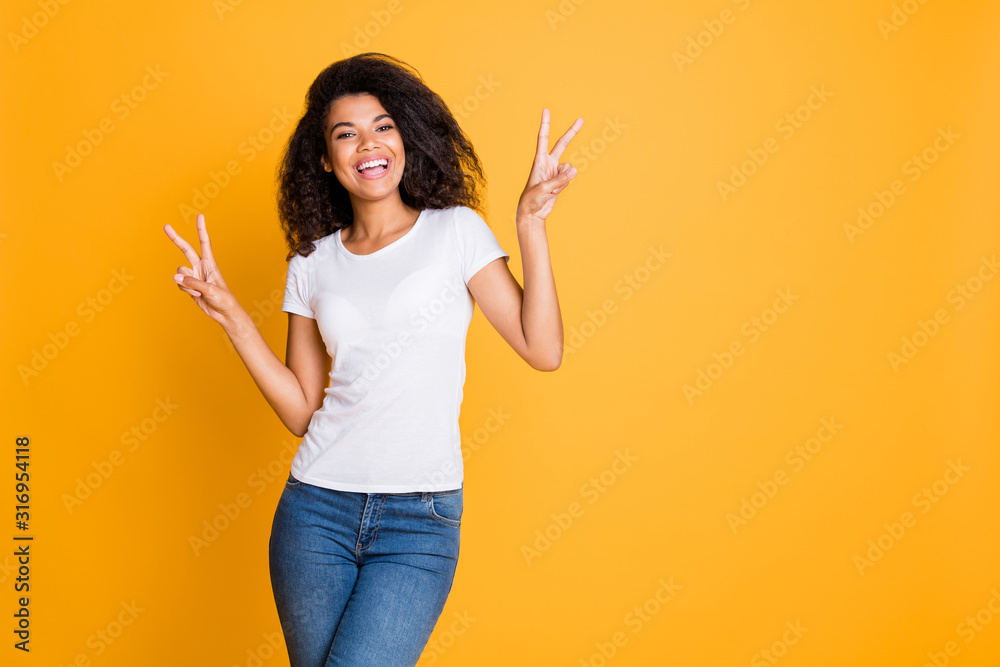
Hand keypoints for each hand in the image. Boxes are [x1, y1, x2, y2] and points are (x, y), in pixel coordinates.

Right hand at [164, 214, 242, 329]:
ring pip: (180, 272)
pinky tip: (197, 296)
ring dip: (187, 283)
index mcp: (210, 263)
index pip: (204, 243)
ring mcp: (194, 276)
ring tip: (199, 292)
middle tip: (165, 226)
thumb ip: (193, 283)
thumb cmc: (223, 299)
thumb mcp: (210, 290)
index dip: (201, 230)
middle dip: (176, 238)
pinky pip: (180, 284)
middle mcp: (201, 267)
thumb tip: (176, 277)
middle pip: (186, 249)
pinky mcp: (189, 286)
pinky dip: (186, 290)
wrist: (223, 313)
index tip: (200, 216)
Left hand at [516, 108, 583, 223]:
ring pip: (569, 169)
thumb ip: (559, 180)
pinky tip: (554, 193)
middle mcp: (548, 163)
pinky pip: (569, 179)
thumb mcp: (543, 189)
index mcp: (539, 161)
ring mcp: (555, 172)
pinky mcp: (560, 181)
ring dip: (563, 180)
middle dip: (571, 133)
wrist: (533, 213)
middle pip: (562, 144)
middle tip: (581, 119)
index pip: (543, 139)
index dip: (545, 125)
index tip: (546, 111)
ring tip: (551, 190)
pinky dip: (564, 186)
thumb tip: (574, 170)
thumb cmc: (531, 200)